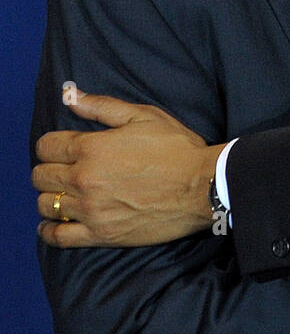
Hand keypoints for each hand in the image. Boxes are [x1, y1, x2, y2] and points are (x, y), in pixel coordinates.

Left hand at [33, 92, 222, 246]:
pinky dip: (49, 230)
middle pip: (41, 176)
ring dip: (51, 196)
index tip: (62, 148)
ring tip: (67, 193)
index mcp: (91, 148)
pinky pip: (58, 237)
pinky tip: (54, 223)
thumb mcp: (144, 116)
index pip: (46, 146)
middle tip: (66, 170)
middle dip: (49, 169)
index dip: (52, 145)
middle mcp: (84, 180)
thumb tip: (69, 96)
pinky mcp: (101, 234)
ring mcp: (91, 210)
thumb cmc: (177, 149)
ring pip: (46, 204)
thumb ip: (102, 106)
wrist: (203, 187)